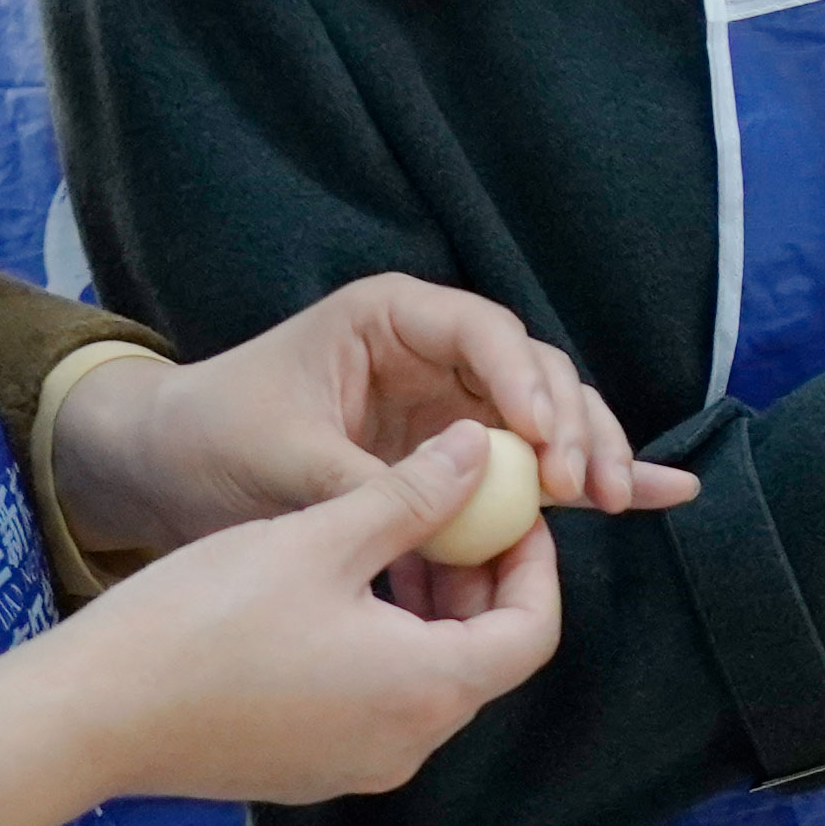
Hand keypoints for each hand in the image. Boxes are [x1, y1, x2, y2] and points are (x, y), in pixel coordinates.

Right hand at [0, 424, 564, 825]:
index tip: (506, 509)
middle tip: (453, 511)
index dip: (533, 563)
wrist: (89, 716)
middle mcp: (406, 746)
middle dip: (479, 581)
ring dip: (427, 612)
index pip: (532, 632)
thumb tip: (477, 449)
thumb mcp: (319, 537)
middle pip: (485, 658)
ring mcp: (355, 768)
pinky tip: (338, 594)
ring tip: (392, 538)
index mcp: (427, 691)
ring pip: (428, 681)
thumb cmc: (203, 621)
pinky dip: (382, 649)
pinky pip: (376, 705)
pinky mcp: (307, 769)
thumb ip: (413, 496)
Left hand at [43, 275, 691, 562]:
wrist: (164, 467)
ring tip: (621, 503)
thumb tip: (462, 506)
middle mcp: (437, 351)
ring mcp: (453, 401)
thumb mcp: (284, 459)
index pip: (487, 334)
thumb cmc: (212, 438)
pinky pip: (529, 464)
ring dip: (591, 458)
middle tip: (592, 490)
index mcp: (394, 319)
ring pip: (548, 418)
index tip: (548, 444)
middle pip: (537, 373)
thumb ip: (375, 482)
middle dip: (576, 427)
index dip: (527, 384)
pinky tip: (660, 494)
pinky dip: (583, 481)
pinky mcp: (456, 454)